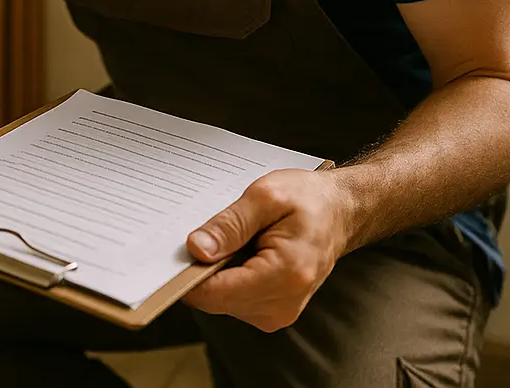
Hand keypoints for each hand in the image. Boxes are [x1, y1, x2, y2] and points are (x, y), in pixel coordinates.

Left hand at [182, 169, 353, 331]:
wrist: (339, 211)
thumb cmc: (307, 200)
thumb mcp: (265, 197)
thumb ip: (229, 225)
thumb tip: (196, 249)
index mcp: (285, 275)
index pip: (217, 293)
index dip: (188, 273)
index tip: (170, 251)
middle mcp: (282, 304)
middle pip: (215, 298)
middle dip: (202, 267)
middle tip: (204, 231)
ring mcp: (278, 312)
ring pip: (221, 300)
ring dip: (215, 270)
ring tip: (230, 237)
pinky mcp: (272, 309)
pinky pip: (233, 297)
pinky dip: (227, 274)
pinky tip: (237, 249)